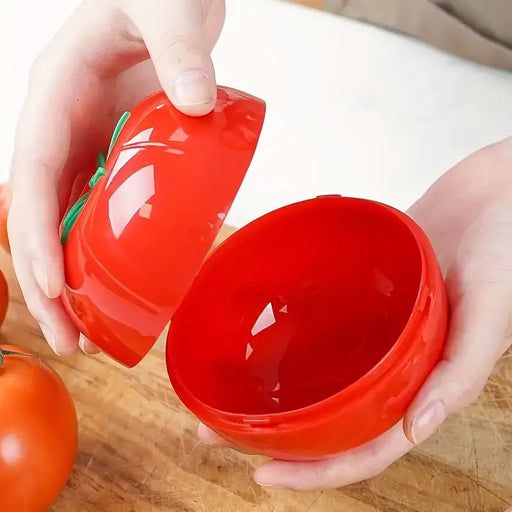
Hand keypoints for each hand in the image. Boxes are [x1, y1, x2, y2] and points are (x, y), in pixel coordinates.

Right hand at [8, 0, 224, 354]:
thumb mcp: (165, 6)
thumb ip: (178, 47)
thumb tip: (196, 102)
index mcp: (57, 97)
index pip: (31, 178)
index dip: (34, 236)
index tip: (54, 287)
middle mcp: (65, 129)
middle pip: (40, 217)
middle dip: (48, 282)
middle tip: (71, 339)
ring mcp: (92, 147)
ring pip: (67, 224)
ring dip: (75, 281)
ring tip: (91, 334)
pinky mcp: (120, 158)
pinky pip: (102, 214)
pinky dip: (106, 256)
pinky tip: (122, 289)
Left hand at [199, 136, 511, 490]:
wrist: (494, 191)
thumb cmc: (504, 249)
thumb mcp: (492, 311)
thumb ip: (460, 370)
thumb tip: (415, 429)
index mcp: (423, 381)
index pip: (366, 446)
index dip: (318, 470)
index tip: (264, 474)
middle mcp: (393, 363)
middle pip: (330, 414)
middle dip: (276, 432)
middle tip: (218, 430)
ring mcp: (375, 328)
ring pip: (320, 370)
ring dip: (275, 385)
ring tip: (225, 385)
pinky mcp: (363, 292)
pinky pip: (324, 321)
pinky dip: (294, 333)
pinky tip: (262, 330)